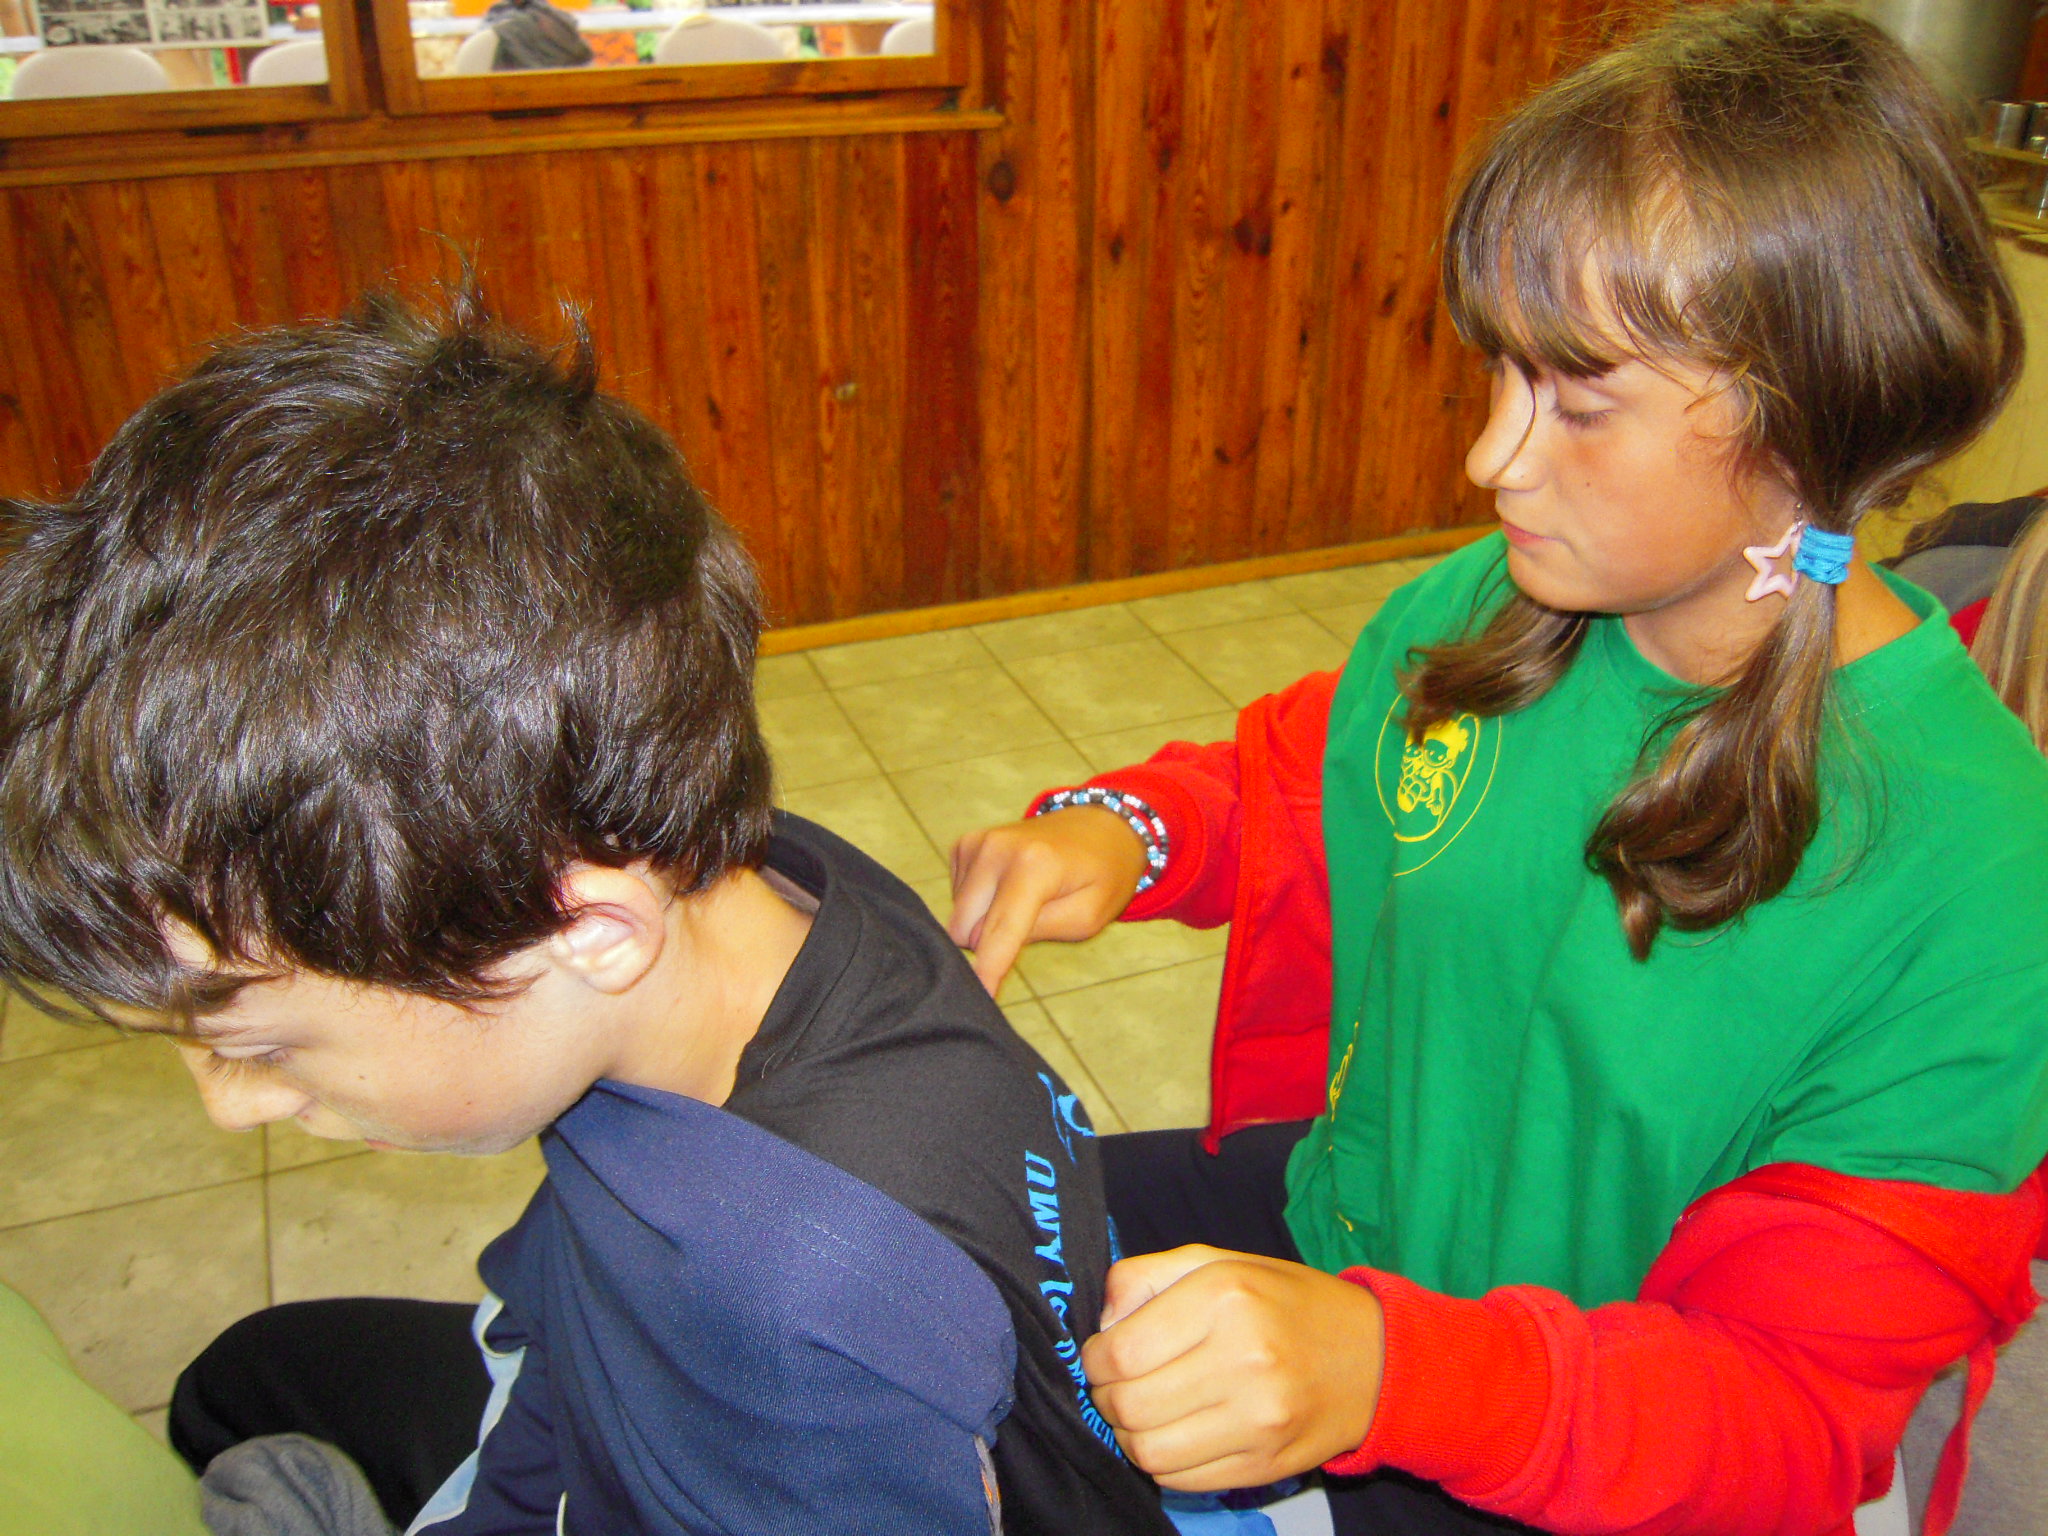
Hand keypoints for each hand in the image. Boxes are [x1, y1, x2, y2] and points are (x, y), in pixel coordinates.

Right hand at [947, 807, 1150, 995]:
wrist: (1098, 828)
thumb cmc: (1100, 876)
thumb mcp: (1087, 917)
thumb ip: (1038, 932)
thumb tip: (982, 945)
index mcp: (1033, 866)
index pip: (1000, 931)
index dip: (988, 971)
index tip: (978, 998)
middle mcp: (996, 849)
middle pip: (966, 930)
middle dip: (989, 944)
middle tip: (1031, 925)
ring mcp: (976, 843)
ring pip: (958, 917)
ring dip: (984, 922)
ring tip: (1024, 901)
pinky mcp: (964, 845)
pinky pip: (957, 898)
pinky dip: (979, 903)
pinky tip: (1008, 888)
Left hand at [1080, 1245, 1384, 1491]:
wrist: (1373, 1359)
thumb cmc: (1286, 1304)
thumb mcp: (1218, 1262)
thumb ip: (1146, 1277)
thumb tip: (1102, 1324)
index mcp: (1226, 1299)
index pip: (1121, 1351)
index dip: (1094, 1359)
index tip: (1101, 1354)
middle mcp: (1244, 1361)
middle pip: (1129, 1406)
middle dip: (1106, 1397)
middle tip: (1116, 1384)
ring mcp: (1258, 1421)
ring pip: (1148, 1452)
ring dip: (1129, 1434)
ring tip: (1143, 1410)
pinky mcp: (1265, 1466)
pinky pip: (1180, 1479)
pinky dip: (1162, 1461)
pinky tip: (1175, 1432)